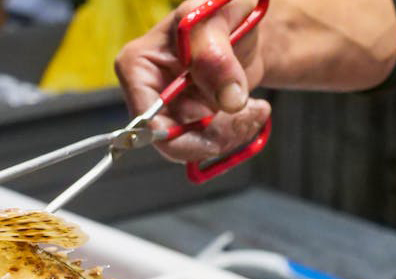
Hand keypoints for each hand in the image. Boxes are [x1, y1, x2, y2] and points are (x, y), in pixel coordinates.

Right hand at [114, 0, 270, 162]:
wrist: (244, 23)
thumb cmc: (220, 10)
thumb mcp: (214, 17)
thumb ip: (214, 54)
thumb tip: (228, 100)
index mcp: (138, 67)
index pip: (146, 120)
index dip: (181, 134)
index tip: (219, 128)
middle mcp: (149, 93)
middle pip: (172, 141)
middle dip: (215, 135)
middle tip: (250, 114)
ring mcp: (172, 111)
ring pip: (195, 147)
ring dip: (233, 133)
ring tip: (257, 107)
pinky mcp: (194, 122)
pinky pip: (212, 144)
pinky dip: (238, 132)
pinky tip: (253, 110)